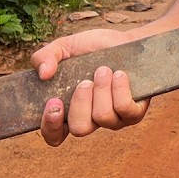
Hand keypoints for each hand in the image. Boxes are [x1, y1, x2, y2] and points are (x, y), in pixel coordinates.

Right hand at [31, 29, 150, 146]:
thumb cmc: (95, 49)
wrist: (128, 41)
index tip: (54, 102)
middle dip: (80, 103)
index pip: (55, 136)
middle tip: (85, 82)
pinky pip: (125, 109)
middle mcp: (91, 120)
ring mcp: (114, 119)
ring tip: (103, 70)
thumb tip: (43, 74)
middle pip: (80, 129)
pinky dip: (120, 89)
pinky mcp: (134, 112)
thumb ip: (45, 56)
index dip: (51, 127)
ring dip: (101, 90)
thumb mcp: (65, 47)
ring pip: (103, 117)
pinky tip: (120, 74)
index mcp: (69, 110)